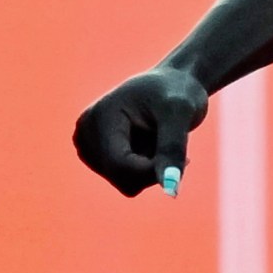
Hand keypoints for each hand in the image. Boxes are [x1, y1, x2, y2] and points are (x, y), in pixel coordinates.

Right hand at [72, 66, 208, 196]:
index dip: (153, 171)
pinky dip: (146, 171)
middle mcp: (86, 133)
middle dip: (153, 169)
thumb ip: (173, 149)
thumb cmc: (178, 91)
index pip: (119, 165)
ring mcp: (88, 146)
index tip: (185, 159)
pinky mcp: (97, 156)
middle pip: (122, 178)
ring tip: (158, 138)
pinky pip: (127, 181)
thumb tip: (171, 190)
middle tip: (172, 141)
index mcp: (99, 117)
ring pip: (125, 183)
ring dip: (150, 169)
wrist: (172, 83)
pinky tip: (151, 145)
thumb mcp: (181, 113)